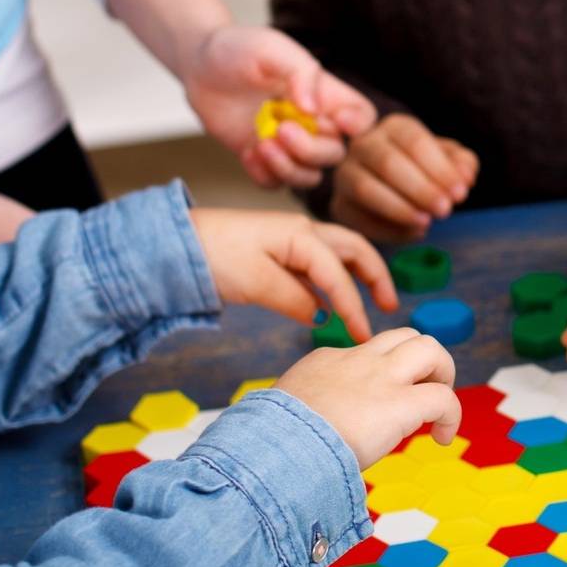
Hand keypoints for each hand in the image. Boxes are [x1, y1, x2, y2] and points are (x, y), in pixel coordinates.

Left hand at [181, 25, 374, 189]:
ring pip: (308, 176)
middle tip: (280, 129)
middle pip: (334, 155)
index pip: (362, 117)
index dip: (359, 126)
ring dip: (288, 168)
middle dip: (309, 149)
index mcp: (325, 94)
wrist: (200, 65)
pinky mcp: (262, 158)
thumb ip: (301, 74)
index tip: (337, 120)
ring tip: (262, 144)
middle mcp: (311, 123)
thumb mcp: (273, 49)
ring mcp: (287, 144)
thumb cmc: (241, 48)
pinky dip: (263, 175)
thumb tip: (314, 111)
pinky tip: (246, 152)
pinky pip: (274, 184)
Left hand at [188, 208, 397, 341]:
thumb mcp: (257, 282)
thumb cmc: (215, 257)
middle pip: (353, 250)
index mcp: (302, 235)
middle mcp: (303, 232)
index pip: (339, 273)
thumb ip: (295, 299)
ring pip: (337, 255)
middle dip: (375, 276)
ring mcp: (290, 239)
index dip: (354, 305)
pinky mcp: (277, 251)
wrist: (176, 244)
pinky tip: (329, 302)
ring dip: (357, 276)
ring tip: (371, 303)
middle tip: (390, 306)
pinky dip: (332, 280)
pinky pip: (316, 264)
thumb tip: (320, 313)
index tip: (363, 334)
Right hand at [275, 329, 461, 468]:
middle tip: (423, 394)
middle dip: (424, 360)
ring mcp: (381, 377)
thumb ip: (306, 412)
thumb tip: (311, 435)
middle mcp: (358, 361)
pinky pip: (444, 397)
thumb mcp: (286, 412)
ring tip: (439, 409)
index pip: (369, 353)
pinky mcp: (400, 403)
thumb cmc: (275, 441)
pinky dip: (452, 415)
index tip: (378, 409)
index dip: (384, 376)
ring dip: (443, 374)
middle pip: (406, 335)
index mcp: (328, 362)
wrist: (277, 448)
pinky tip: (443, 438)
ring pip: (430, 348)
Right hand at [331, 115, 478, 240]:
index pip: (414, 141)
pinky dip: (388, 230)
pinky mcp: (340, 205)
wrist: (395, 186)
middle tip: (446, 210)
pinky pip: (359, 218)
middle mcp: (363, 144)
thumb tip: (465, 175)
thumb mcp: (449, 160)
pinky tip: (414, 233)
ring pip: (366, 189)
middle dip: (420, 189)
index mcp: (394, 127)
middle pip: (387, 163)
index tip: (461, 193)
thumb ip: (462, 163)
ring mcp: (346, 174)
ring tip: (427, 223)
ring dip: (400, 209)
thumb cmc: (425, 168)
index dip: (439, 168)